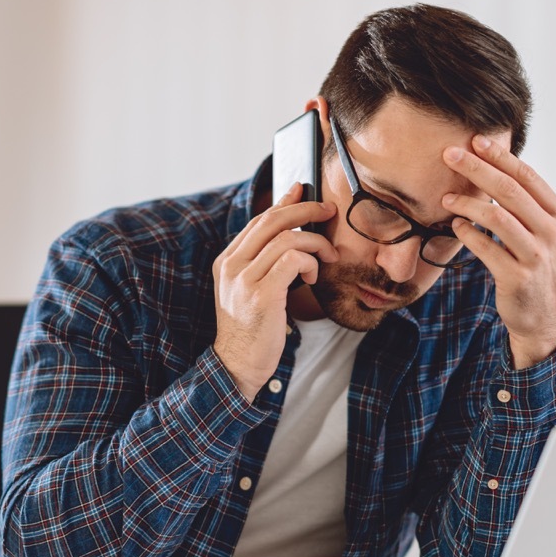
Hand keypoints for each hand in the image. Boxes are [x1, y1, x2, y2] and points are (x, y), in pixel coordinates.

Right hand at [213, 183, 337, 400]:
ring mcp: (244, 279)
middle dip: (306, 210)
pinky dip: (310, 262)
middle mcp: (231, 265)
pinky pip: (293, 260)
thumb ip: (263, 262)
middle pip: (272, 220)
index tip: (303, 192)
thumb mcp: (251, 289)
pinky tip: (313, 274)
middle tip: (329, 211)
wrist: (238, 364)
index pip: (258, 221)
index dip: (284, 203)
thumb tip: (290, 231)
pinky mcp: (261, 295)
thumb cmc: (252, 329)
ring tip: (326, 258)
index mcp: (227, 261)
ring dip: (315, 243)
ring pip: (287, 238)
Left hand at [441, 136, 555, 368]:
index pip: (528, 177)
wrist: (548, 319)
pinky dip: (467, 234)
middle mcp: (553, 232)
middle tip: (450, 155)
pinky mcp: (518, 277)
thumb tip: (496, 172)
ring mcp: (537, 255)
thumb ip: (528, 208)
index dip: (500, 156)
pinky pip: (487, 248)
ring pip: (497, 217)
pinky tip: (455, 226)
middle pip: (510, 191)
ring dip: (467, 203)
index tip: (475, 140)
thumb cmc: (540, 270)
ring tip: (445, 198)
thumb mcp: (546, 235)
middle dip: (477, 169)